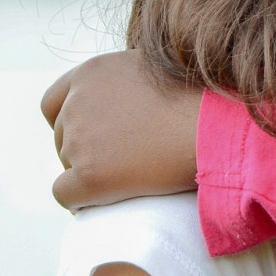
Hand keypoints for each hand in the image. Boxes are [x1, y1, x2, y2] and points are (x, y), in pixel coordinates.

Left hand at [41, 50, 202, 209]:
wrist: (222, 126)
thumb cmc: (208, 100)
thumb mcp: (161, 70)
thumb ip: (132, 82)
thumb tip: (132, 105)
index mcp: (92, 73)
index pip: (53, 104)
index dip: (70, 124)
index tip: (94, 139)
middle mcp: (78, 103)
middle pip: (62, 138)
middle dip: (86, 152)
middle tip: (123, 164)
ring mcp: (80, 139)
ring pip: (67, 166)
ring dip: (92, 174)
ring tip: (129, 182)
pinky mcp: (89, 175)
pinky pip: (65, 194)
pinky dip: (80, 202)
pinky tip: (103, 204)